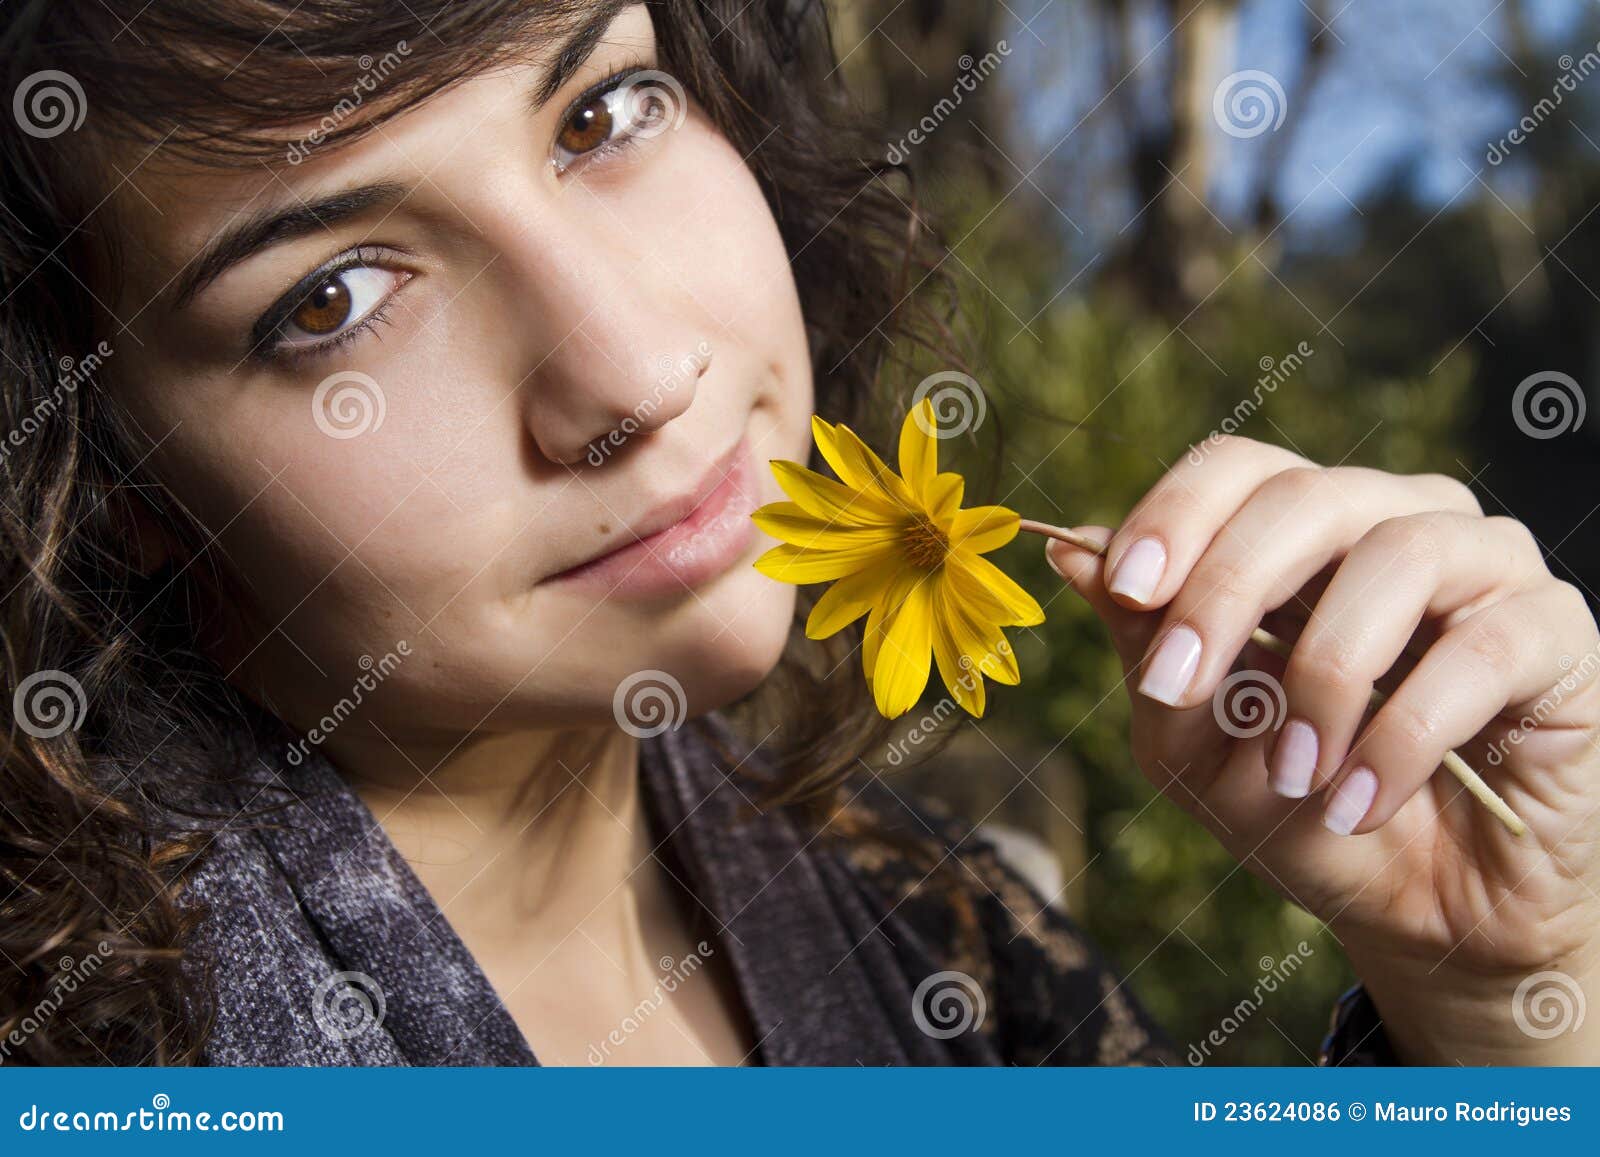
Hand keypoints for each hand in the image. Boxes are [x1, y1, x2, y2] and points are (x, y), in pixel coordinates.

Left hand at [1045, 435, 1599, 1063]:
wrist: (1424, 914)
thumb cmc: (1302, 812)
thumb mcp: (1196, 745)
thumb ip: (1145, 648)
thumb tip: (1070, 551)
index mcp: (1304, 535)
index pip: (1239, 467)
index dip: (1177, 511)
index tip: (1125, 585)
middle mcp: (1396, 523)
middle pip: (1306, 495)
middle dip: (1225, 588)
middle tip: (1177, 683)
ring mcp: (1485, 567)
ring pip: (1397, 554)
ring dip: (1322, 675)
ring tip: (1289, 774)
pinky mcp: (1555, 632)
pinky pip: (1480, 646)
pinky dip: (1403, 732)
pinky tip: (1357, 801)